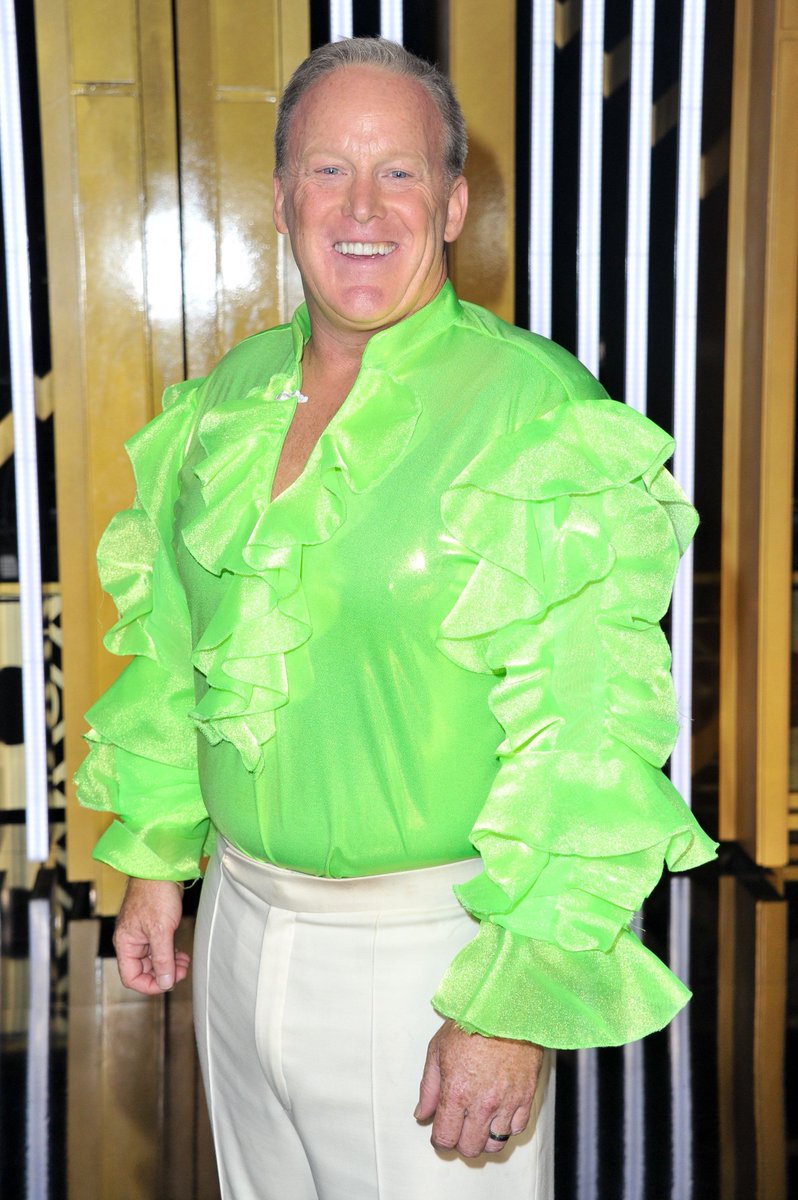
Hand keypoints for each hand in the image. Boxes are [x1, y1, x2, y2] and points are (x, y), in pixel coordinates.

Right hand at [113, 877, 188, 994]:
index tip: (168, 983)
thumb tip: (165, 983)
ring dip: (169, 964)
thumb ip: (162, 959)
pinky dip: (170, 954)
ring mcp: (142, 934)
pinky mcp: (154, 927)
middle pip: (143, 970)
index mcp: (125, 944)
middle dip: (163, 973)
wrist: (162, 868)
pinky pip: (159, 948)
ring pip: (153, 959)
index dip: (149, 985)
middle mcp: (131, 941)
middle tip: (183, 970)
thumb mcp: (161, 930)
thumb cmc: (156, 894)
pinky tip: (181, 954)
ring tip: (185, 963)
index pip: (131, 977)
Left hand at [414, 1019, 543, 1157]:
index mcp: (456, 1093)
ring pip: (494, 1144)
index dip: (439, 1139)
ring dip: (484, 1138)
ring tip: (479, 1121)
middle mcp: (482, 1104)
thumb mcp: (437, 1050)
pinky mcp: (526, 1097)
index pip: (445, 1138)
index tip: (440, 1131)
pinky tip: (498, 1112)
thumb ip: (428, 1088)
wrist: (505, 1008)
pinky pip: (516, 1130)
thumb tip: (421, 1114)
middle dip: (460, 1141)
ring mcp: (506, 1103)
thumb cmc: (470, 1023)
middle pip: (469, 1148)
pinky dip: (506, 1127)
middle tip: (459, 1125)